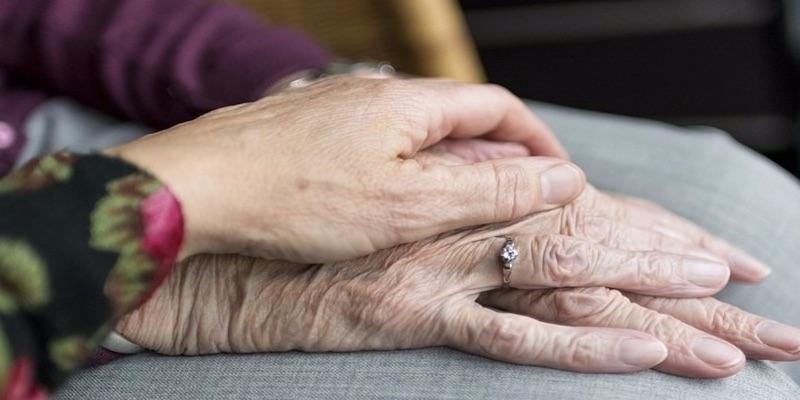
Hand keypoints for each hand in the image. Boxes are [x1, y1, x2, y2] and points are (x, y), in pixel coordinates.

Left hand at [108, 77, 575, 261]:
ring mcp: (336, 109)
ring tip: (457, 208)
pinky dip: (402, 170)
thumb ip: (489, 189)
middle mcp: (374, 94)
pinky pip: (373, 144)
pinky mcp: (305, 131)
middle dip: (496, 155)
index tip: (558, 175)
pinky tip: (389, 202)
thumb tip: (561, 177)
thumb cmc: (297, 197)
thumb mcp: (410, 203)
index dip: (536, 140)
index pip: (498, 106)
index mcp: (409, 103)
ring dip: (449, 164)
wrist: (194, 189)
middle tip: (512, 200)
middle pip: (458, 116)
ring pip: (414, 133)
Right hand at [117, 169, 747, 374]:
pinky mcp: (416, 308)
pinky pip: (511, 332)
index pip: (589, 211)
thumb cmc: (318, 218)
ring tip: (734, 338)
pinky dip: (581, 343)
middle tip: (760, 299)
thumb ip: (462, 210)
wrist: (239, 237)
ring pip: (573, 279)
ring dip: (658, 301)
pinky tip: (643, 352)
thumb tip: (516, 213)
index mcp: (476, 197)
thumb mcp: (400, 210)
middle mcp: (472, 222)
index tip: (720, 257)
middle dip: (683, 271)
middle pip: (600, 242)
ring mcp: (448, 264)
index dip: (657, 231)